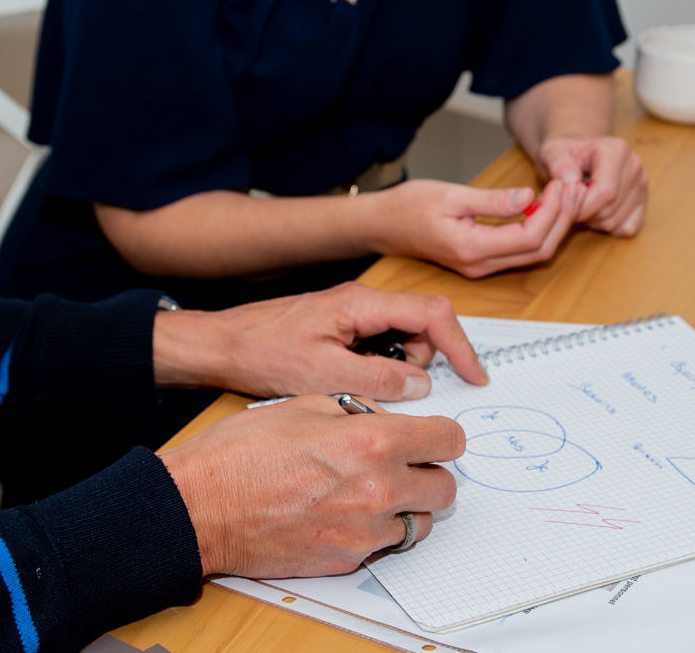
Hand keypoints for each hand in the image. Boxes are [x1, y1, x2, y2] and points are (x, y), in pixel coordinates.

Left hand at [152, 281, 488, 399]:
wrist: (220, 345)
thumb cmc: (261, 351)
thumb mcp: (322, 374)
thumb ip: (377, 379)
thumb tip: (420, 385)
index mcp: (362, 303)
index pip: (431, 314)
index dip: (460, 345)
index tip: (474, 375)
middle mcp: (362, 303)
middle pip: (421, 326)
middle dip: (423, 361)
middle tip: (396, 391)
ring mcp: (353, 316)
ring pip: (402, 340)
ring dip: (398, 369)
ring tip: (360, 388)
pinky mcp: (343, 330)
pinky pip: (379, 348)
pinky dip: (379, 370)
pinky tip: (351, 384)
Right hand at [158, 394, 463, 576]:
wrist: (199, 508)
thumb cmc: (241, 454)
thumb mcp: (305, 405)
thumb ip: (358, 411)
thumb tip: (383, 419)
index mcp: (374, 443)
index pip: (449, 440)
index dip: (442, 435)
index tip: (433, 436)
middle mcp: (379, 491)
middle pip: (446, 487)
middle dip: (429, 471)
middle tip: (403, 463)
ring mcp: (364, 533)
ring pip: (420, 522)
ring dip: (408, 505)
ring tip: (372, 489)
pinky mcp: (347, 560)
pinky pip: (384, 545)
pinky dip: (376, 530)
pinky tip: (345, 511)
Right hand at [369, 179, 578, 278]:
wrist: (382, 224)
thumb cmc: (408, 206)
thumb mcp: (452, 195)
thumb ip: (493, 201)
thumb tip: (529, 198)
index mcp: (472, 249)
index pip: (529, 236)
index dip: (552, 212)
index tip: (560, 185)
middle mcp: (479, 265)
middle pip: (538, 250)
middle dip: (562, 220)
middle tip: (573, 190)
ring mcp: (480, 266)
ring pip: (532, 254)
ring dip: (553, 227)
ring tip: (564, 197)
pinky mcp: (480, 260)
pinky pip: (519, 252)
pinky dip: (538, 231)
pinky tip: (543, 209)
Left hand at [539, 136, 647, 236]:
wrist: (576, 155)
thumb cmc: (564, 155)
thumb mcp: (551, 152)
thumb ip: (557, 163)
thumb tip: (571, 180)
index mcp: (616, 150)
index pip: (605, 192)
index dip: (582, 207)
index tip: (565, 205)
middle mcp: (634, 165)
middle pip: (610, 209)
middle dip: (585, 215)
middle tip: (572, 204)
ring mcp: (642, 183)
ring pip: (617, 221)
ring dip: (594, 222)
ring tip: (583, 205)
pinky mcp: (643, 201)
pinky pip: (627, 228)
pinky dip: (609, 228)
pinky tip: (596, 212)